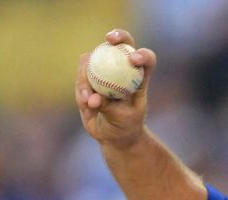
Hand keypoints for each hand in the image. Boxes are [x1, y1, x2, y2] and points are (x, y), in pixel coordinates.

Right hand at [75, 29, 156, 150]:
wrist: (113, 136)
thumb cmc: (125, 127)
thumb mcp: (121, 119)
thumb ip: (108, 107)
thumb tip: (92, 98)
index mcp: (139, 78)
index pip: (146, 60)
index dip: (142, 55)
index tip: (134, 60)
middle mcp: (122, 69)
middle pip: (121, 45)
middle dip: (117, 36)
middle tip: (109, 40)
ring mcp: (103, 71)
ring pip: (93, 61)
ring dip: (88, 78)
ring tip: (90, 103)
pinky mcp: (88, 79)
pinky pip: (81, 77)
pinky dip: (81, 90)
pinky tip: (85, 105)